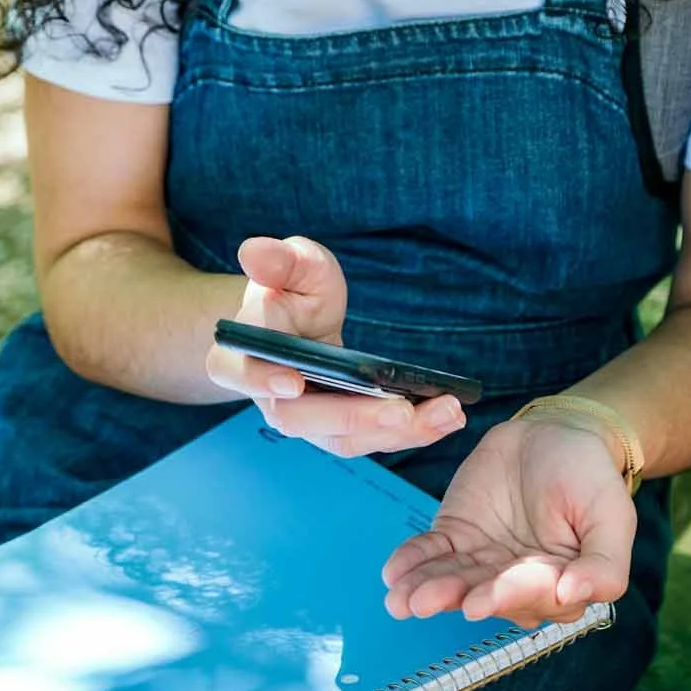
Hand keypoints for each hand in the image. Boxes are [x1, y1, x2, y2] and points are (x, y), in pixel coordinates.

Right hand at [204, 235, 466, 456]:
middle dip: (354, 417)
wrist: (300, 324)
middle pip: (301, 419)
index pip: (241, 371)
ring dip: (396, 432)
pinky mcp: (341, 429)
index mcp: (245, 352)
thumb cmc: (293, 290)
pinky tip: (449, 416)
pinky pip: (372, 438)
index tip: (292, 382)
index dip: (261, 379)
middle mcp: (269, 396)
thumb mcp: (293, 265)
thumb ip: (279, 260)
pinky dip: (412, 432)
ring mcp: (307, 419)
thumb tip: (254, 252)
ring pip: (344, 438)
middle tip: (402, 411)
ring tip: (447, 413)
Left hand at [381, 415, 633, 626]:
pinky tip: (393, 572)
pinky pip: (432, 552)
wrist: (556, 431)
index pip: (532, 595)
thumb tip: (574, 596)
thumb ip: (605, 562)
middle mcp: (518, 581)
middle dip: (454, 597)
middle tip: (425, 602)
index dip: (505, 597)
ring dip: (426, 589)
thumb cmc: (590, 474)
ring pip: (453, 580)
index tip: (479, 602)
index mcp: (561, 582)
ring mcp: (484, 561)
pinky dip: (412, 561)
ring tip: (400, 598)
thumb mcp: (611, 514)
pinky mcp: (457, 535)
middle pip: (485, 593)